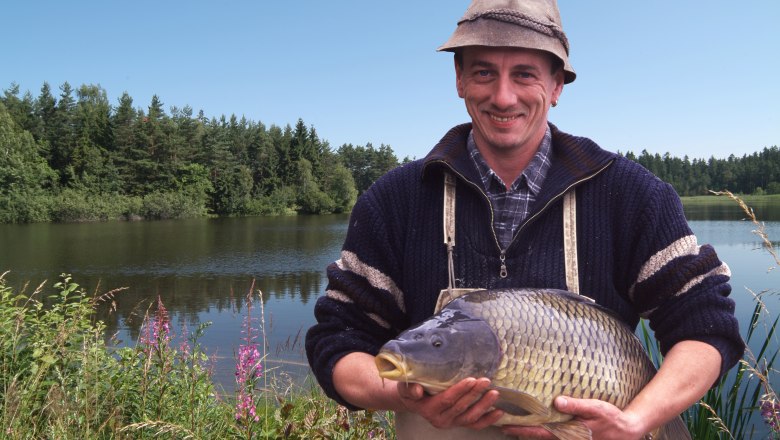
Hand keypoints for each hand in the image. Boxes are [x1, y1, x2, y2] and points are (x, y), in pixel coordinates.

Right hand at [396, 377, 503, 429]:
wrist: (413, 401)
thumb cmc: (410, 389)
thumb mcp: (405, 387)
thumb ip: (409, 388)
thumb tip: (417, 390)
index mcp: (429, 409)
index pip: (446, 400)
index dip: (459, 391)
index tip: (471, 379)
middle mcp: (441, 419)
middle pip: (461, 407)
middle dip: (475, 394)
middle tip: (486, 381)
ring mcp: (452, 423)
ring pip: (471, 417)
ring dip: (484, 405)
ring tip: (495, 393)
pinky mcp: (459, 423)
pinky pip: (476, 424)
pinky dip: (488, 419)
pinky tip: (500, 412)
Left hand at [501, 396, 645, 439]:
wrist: (627, 430)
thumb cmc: (611, 418)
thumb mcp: (594, 408)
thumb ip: (575, 405)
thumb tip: (557, 402)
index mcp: (568, 433)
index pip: (540, 432)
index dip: (522, 429)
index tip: (505, 426)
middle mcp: (566, 438)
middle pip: (538, 437)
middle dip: (520, 432)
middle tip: (501, 426)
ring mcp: (569, 439)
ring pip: (545, 437)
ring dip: (529, 432)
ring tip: (512, 426)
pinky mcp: (573, 437)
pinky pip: (554, 435)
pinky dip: (542, 431)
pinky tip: (534, 426)